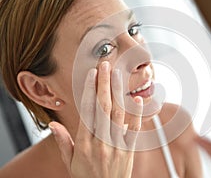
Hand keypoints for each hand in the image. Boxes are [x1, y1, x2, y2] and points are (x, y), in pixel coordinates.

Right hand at [49, 61, 142, 177]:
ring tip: (118, 74)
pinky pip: (134, 130)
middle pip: (102, 108)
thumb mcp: (70, 162)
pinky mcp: (130, 151)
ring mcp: (117, 146)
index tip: (91, 74)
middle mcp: (101, 142)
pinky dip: (136, 114)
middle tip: (105, 65)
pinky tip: (137, 98)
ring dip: (118, 93)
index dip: (89, 90)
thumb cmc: (86, 177)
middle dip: (104, 84)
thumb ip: (63, 142)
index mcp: (84, 144)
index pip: (87, 111)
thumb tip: (53, 124)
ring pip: (118, 115)